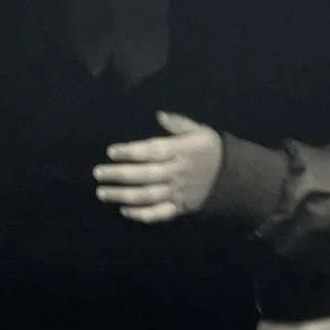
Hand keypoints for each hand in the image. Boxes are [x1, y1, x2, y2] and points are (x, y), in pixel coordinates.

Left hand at [94, 112, 223, 224]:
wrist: (232, 177)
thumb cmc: (210, 150)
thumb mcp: (200, 131)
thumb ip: (179, 124)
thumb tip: (159, 114)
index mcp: (181, 152)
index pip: (152, 152)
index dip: (131, 152)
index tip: (111, 151)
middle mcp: (177, 173)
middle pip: (144, 175)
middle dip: (119, 175)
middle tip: (98, 173)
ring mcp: (177, 192)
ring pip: (147, 196)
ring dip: (123, 195)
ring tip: (103, 192)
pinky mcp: (179, 208)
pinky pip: (158, 214)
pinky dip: (141, 215)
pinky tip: (124, 211)